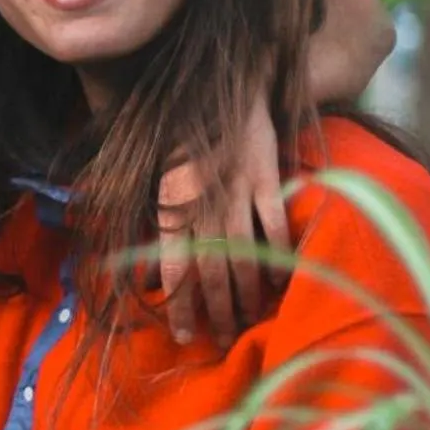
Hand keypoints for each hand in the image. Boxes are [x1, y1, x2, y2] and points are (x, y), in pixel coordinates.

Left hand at [155, 94, 289, 346]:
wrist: (218, 88)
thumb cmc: (183, 136)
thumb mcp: (158, 176)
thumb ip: (159, 220)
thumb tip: (148, 268)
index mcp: (171, 205)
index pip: (174, 268)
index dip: (180, 306)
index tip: (184, 336)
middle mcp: (202, 203)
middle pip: (211, 271)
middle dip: (217, 312)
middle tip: (223, 341)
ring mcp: (235, 191)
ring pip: (244, 254)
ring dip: (248, 294)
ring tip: (250, 321)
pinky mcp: (265, 177)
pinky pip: (275, 222)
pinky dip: (280, 252)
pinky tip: (281, 279)